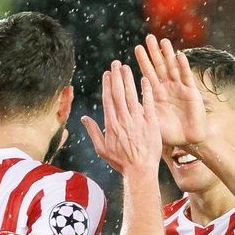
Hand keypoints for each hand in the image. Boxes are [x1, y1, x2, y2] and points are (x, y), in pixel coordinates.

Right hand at [82, 60, 161, 176]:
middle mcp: (123, 119)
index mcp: (111, 124)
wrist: (140, 170)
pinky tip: (145, 80)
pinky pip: (148, 103)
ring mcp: (137, 120)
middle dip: (116, 77)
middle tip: (116, 63)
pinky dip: (146, 91)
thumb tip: (83, 119)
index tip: (107, 73)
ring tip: (126, 67)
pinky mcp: (151, 123)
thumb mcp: (102, 149)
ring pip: (131, 95)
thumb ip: (93, 132)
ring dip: (128, 79)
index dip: (107, 84)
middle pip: (118, 93)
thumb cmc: (121, 162)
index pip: (108, 99)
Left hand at [134, 35, 209, 147]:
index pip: (148, 74)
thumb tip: (119, 105)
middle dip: (154, 53)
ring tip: (163, 41)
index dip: (143, 62)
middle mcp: (168, 88)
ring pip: (173, 68)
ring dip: (168, 55)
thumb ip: (138, 111)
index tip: (137, 48)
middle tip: (148, 38)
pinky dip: (184, 66)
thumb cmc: (169, 133)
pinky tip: (179, 55)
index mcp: (156, 94)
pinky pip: (187, 77)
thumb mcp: (150, 121)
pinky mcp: (192, 92)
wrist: (188, 140)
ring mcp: (180, 88)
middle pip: (160, 67)